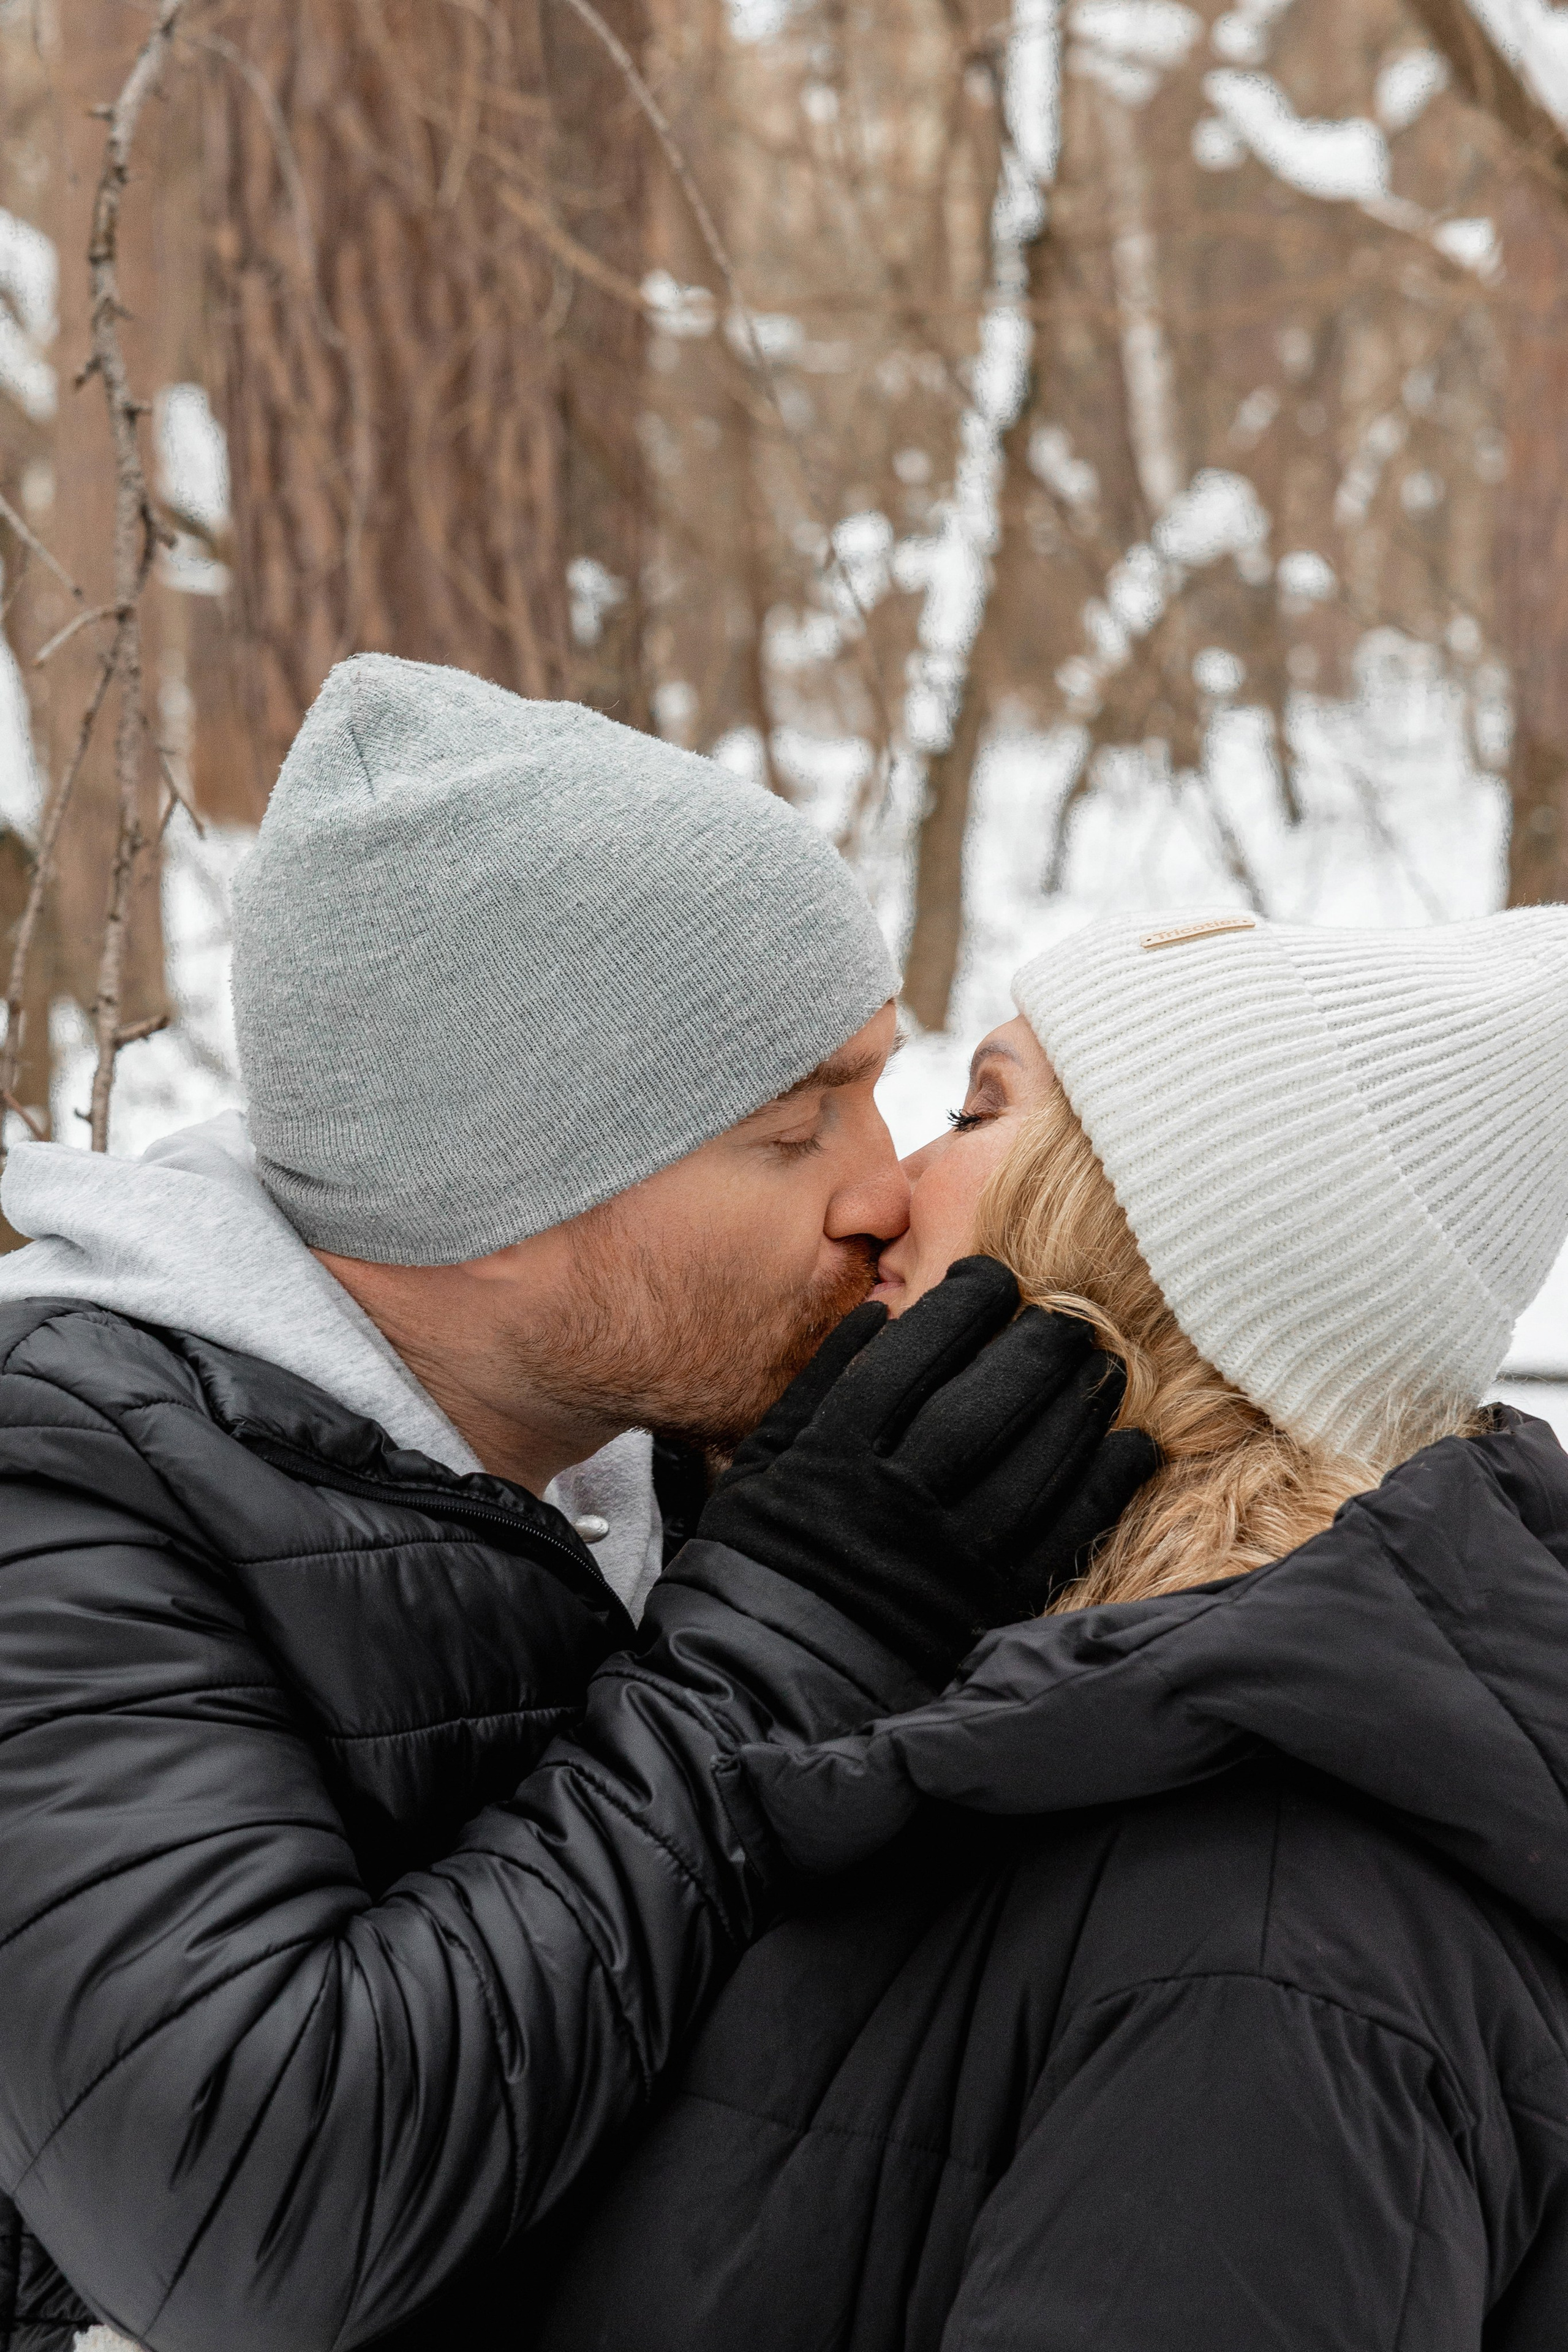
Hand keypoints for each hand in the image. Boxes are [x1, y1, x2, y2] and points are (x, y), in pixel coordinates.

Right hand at [698, 1256, 1158, 1684]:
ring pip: (1030, 1465)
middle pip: (981, 1406)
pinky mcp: (989, 1604)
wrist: (770, 1681)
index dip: (961, 1308)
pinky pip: (1060, 1534)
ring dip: (1077, 1407)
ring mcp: (946, 1557)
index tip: (993, 1277)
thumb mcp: (764, 1461)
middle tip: (1067, 1315)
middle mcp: (894, 1501)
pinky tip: (1130, 1445)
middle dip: (1034, 1348)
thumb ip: (819, 1383)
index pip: (910, 1360)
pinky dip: (1104, 1485)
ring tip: (1103, 1368)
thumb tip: (883, 1312)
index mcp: (832, 1458)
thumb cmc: (763, 1557)